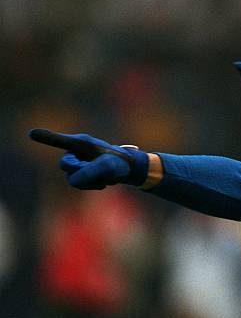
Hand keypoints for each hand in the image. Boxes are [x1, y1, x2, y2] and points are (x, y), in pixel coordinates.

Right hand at [29, 129, 148, 189]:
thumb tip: (73, 181)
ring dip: (90, 181)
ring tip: (107, 178)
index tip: (32, 133)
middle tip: (102, 174)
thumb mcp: (107, 167)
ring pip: (73, 178)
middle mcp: (76, 150)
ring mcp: (78, 160)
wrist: (131, 169)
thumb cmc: (120, 163)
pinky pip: (80, 183)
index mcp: (81, 143)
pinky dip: (92, 184)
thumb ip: (90, 172)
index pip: (59, 140)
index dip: (46, 137)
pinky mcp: (82, 170)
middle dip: (84, 173)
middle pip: (66, 167)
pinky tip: (104, 181)